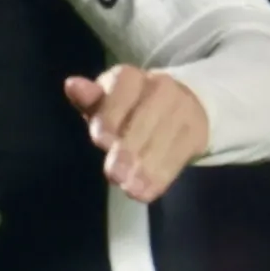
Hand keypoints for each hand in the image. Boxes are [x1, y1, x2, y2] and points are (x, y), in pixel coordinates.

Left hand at [63, 65, 208, 204]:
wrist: (179, 107)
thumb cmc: (128, 111)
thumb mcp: (105, 105)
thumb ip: (89, 100)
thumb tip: (72, 85)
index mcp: (131, 78)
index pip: (123, 86)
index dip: (111, 113)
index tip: (101, 141)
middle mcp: (160, 86)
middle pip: (148, 113)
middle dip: (129, 145)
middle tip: (114, 173)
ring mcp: (183, 107)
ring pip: (168, 134)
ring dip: (148, 165)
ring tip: (130, 188)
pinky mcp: (197, 131)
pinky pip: (181, 153)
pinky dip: (162, 175)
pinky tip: (147, 192)